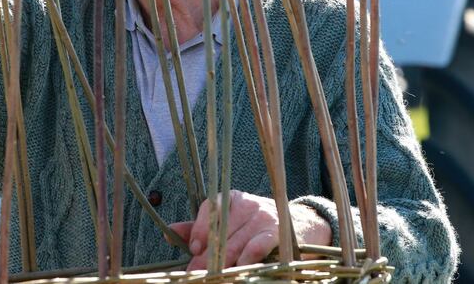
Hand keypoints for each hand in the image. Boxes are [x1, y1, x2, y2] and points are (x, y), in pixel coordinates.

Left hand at [168, 190, 331, 270]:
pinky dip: (246, 260)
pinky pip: (257, 247)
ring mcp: (263, 216)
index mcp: (232, 198)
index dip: (200, 227)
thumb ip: (201, 226)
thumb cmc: (258, 225)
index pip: (211, 207)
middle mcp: (247, 203)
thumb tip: (170, 232)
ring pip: (237, 242)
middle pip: (221, 230)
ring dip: (224, 263)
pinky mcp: (278, 231)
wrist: (304, 224)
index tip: (193, 247)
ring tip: (214, 277)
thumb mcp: (230, 221)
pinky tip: (239, 270)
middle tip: (195, 274)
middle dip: (207, 256)